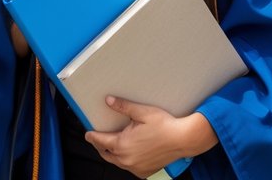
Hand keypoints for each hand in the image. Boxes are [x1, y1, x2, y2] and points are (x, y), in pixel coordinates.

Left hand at [84, 96, 217, 177]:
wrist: (183, 139)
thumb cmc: (164, 125)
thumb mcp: (141, 112)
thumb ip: (123, 107)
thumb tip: (108, 100)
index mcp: (122, 145)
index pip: (100, 141)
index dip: (92, 136)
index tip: (87, 133)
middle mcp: (127, 159)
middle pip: (106, 154)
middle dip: (100, 146)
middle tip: (96, 138)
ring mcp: (136, 167)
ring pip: (117, 162)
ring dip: (112, 154)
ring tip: (110, 145)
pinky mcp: (145, 171)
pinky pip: (129, 167)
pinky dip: (124, 161)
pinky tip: (127, 154)